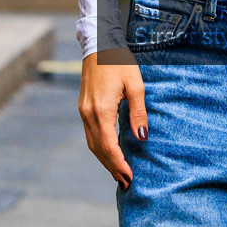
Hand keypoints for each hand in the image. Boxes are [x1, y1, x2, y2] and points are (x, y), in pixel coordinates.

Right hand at [78, 50, 145, 188]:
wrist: (98, 44)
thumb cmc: (119, 61)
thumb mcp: (135, 85)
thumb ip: (138, 113)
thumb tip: (142, 137)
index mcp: (101, 110)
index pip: (109, 146)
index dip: (119, 164)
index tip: (130, 177)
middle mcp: (88, 114)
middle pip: (99, 149)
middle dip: (112, 167)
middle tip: (126, 182)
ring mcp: (83, 111)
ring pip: (92, 143)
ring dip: (105, 160)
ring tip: (118, 174)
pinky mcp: (84, 108)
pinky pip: (90, 134)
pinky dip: (100, 148)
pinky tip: (109, 154)